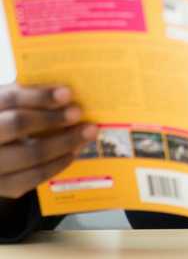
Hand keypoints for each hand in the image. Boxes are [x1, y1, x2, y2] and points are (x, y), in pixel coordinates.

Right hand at [0, 85, 95, 199]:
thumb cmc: (8, 121)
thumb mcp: (12, 107)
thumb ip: (31, 96)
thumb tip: (67, 92)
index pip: (10, 99)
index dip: (39, 96)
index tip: (67, 93)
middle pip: (17, 124)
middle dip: (53, 118)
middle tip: (79, 113)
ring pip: (30, 153)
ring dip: (65, 142)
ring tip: (87, 132)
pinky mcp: (2, 186)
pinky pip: (34, 176)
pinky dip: (58, 163)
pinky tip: (73, 151)